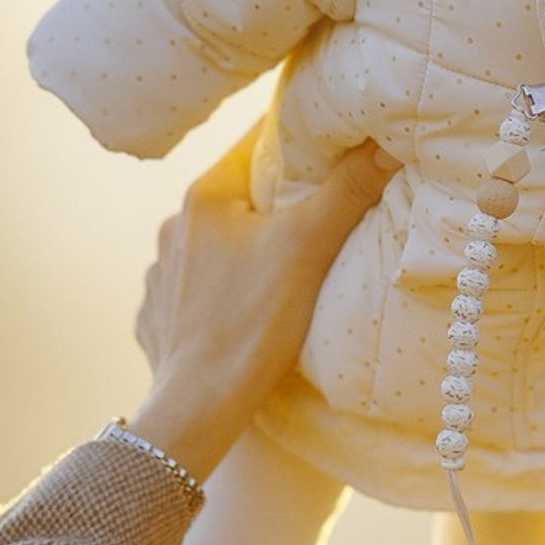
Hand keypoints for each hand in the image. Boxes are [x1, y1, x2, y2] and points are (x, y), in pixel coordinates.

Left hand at [125, 129, 397, 480]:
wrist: (197, 408)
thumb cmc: (251, 325)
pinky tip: (245, 307)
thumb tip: (386, 140)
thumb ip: (347, 190)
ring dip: (247, 245)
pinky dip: (222, 288)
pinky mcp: (158, 314)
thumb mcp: (308, 249)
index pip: (256, 142)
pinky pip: (196, 285)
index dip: (300, 136)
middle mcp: (174, 226)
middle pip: (239, 193)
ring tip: (284, 267)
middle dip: (278, 198)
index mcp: (204, 197)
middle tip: (321, 209)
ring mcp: (161, 272)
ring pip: (216, 241)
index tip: (335, 137)